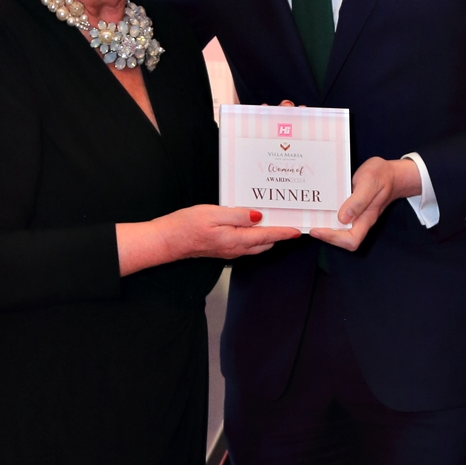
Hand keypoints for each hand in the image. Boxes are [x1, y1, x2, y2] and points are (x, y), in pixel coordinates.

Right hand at [117, 205, 299, 275]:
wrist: (168, 241)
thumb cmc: (186, 226)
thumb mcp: (214, 214)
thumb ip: (238, 215)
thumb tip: (258, 217)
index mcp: (236, 240)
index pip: (267, 236)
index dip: (283, 233)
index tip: (297, 230)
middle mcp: (235, 248)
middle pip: (265, 243)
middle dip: (279, 234)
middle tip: (290, 222)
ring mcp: (228, 250)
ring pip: (255, 245)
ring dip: (267, 236)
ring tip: (275, 222)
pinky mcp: (221, 248)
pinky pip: (245, 244)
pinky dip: (255, 237)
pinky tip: (253, 226)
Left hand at [311, 156, 420, 252]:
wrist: (392, 173)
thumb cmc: (382, 175)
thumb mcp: (369, 182)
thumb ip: (359, 200)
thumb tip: (343, 218)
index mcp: (367, 218)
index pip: (351, 240)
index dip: (334, 239)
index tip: (317, 230)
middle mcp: (361, 221)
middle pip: (343, 240)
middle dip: (326, 235)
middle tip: (310, 225)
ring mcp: (357, 216)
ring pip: (340, 230)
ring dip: (325, 227)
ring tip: (311, 219)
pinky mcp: (352, 209)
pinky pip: (339, 218)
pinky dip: (328, 216)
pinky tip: (319, 208)